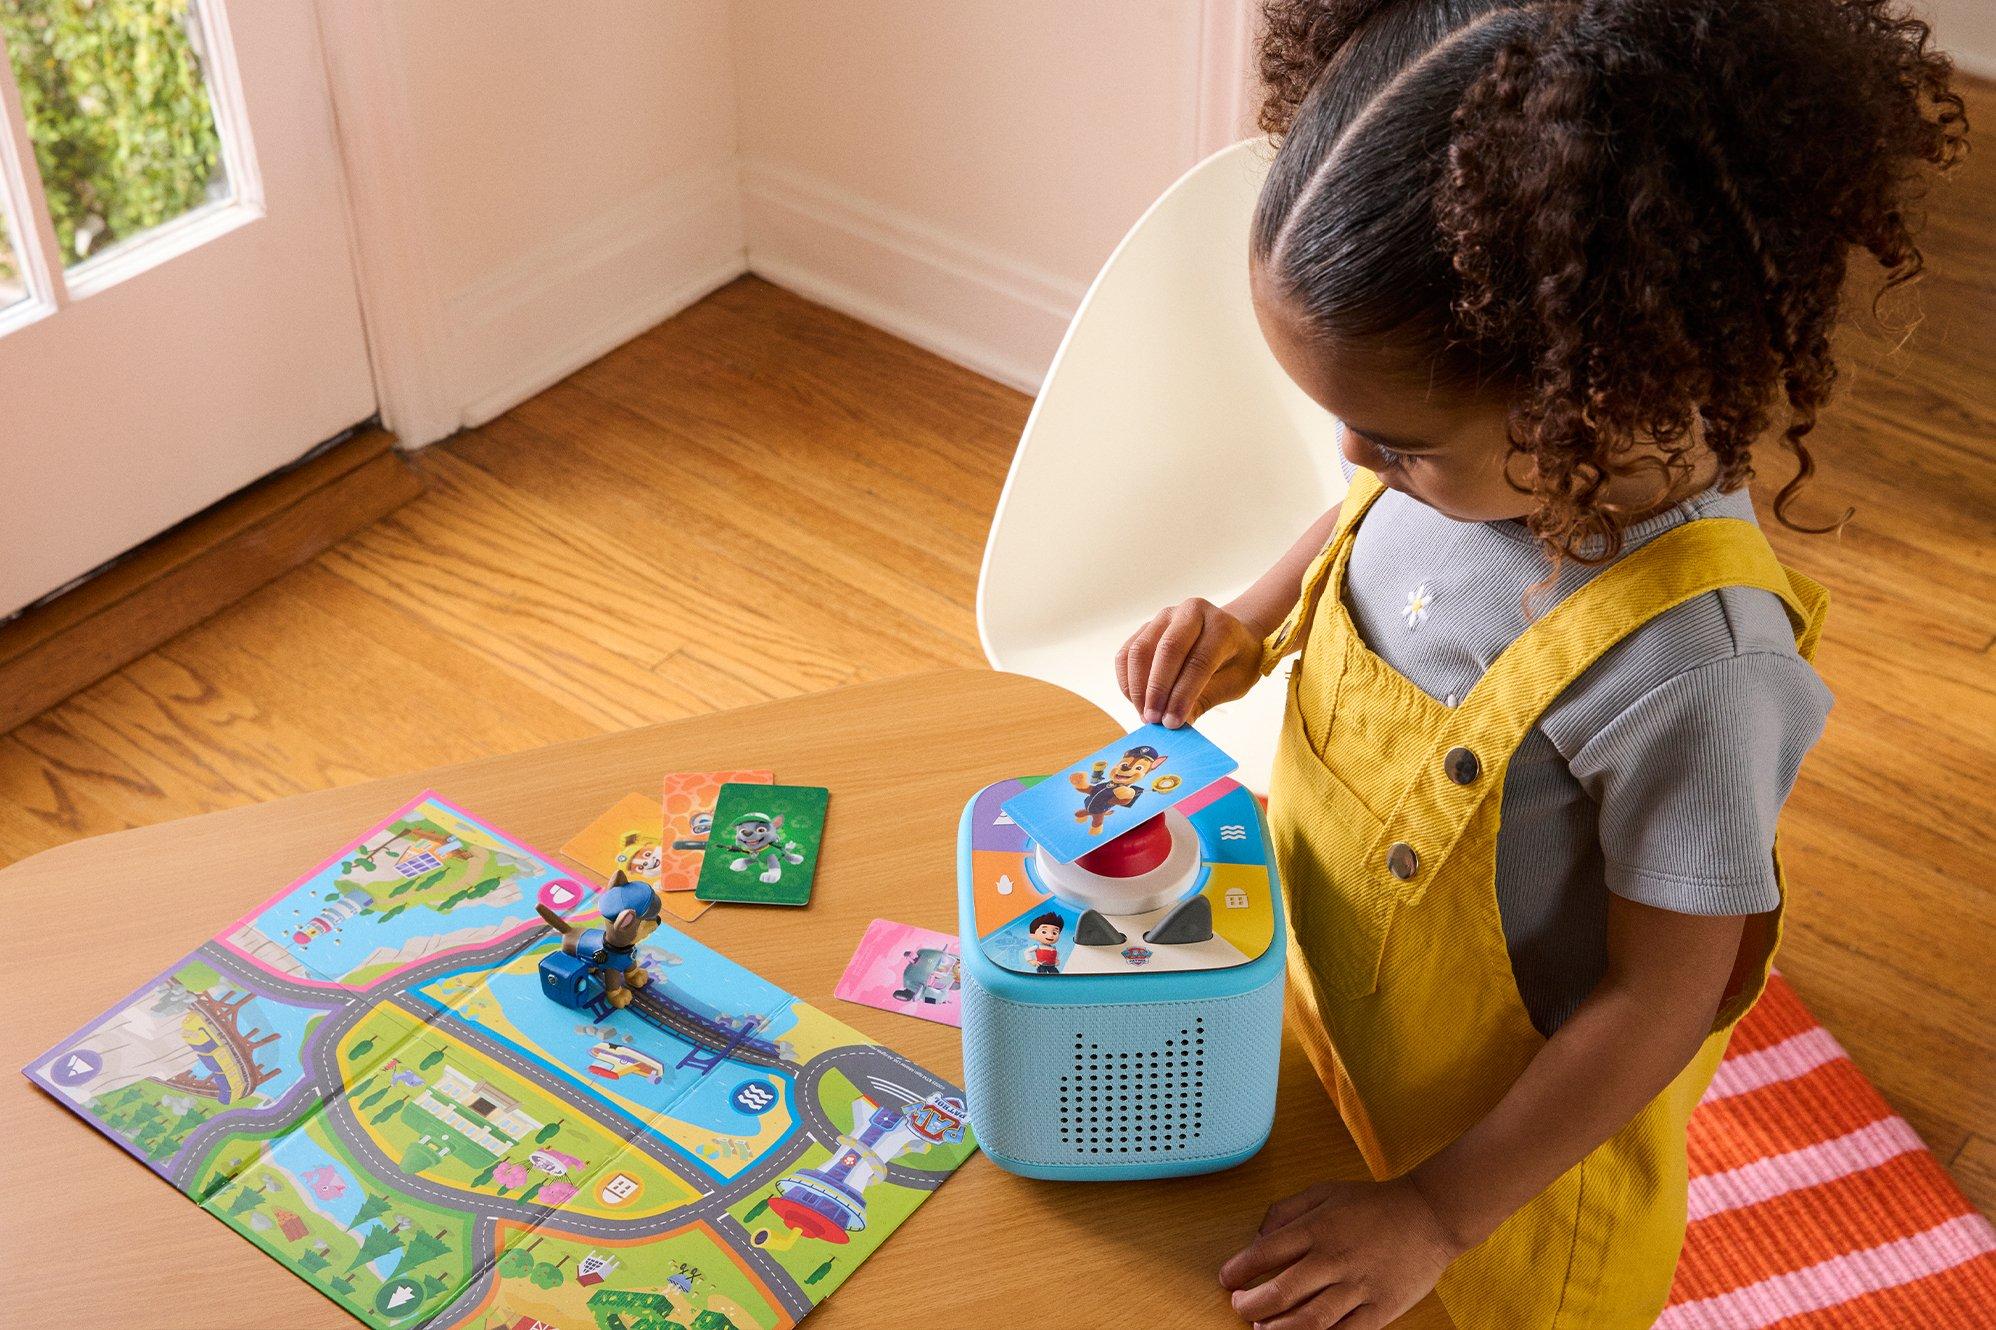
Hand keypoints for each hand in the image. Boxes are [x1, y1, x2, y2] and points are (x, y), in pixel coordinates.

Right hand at [1117, 598, 1263, 728]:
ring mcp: (1165, 617)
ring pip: (1140, 650)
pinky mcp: (1146, 627)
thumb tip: (1177, 724)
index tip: (1173, 722)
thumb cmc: (1236, 660)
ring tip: (1145, 714)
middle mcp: (1191, 613)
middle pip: (1167, 650)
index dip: (1183, 694)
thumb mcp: (1234, 683)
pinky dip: (1127, 680)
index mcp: (1221, 626)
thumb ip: (1205, 700)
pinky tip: (1137, 701)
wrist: (1232, 636)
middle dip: (1157, 690)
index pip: (1199, 661)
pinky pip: (1127, 654)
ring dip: (1138, 687)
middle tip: (1153, 720)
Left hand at [1218, 1178, 1461, 1328]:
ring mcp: (1358, 1287)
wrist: (1429, 1215)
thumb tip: (1257, 1239)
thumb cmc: (1372, 1204)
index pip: (1265, 1253)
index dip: (1239, 1270)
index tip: (1228, 1279)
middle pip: (1281, 1292)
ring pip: (1310, 1321)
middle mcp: (1334, 1259)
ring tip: (1262, 1329)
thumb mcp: (1323, 1192)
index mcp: (1317, 1228)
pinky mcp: (1381, 1309)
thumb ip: (1285, 1211)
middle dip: (1251, 1305)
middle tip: (1240, 1306)